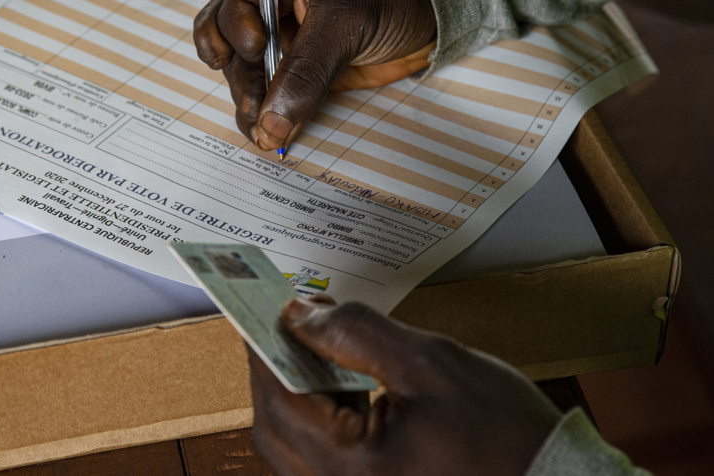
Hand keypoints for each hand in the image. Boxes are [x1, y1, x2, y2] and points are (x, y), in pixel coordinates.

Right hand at [193, 0, 436, 150]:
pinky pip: (268, 91)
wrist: (433, 7)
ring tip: (263, 130)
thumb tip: (272, 121)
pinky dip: (264, 113)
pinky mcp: (296, 64)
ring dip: (249, 102)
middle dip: (241, 78)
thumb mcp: (347, 20)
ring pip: (242, 72)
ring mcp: (280, 34)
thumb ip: (306, 71)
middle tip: (257, 109)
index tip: (256, 52)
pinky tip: (267, 132)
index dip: (238, 31)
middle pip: (230, 43)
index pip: (233, 2)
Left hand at [249, 296, 561, 475]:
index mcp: (349, 469)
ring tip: (319, 342)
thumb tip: (303, 314)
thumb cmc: (507, 438)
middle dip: (278, 367)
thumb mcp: (430, 364)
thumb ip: (357, 334)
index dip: (266, 347)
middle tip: (291, 321)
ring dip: (300, 387)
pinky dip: (324, 410)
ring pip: (297, 440)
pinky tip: (341, 378)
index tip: (262, 309)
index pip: (280, 399)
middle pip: (278, 425)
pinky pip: (324, 451)